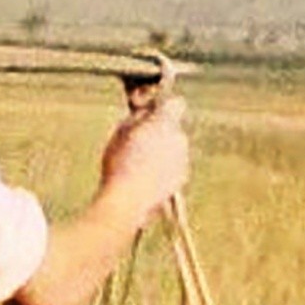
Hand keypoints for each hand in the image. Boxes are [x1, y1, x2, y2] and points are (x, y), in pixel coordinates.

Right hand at [96, 89, 190, 218]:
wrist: (128, 200)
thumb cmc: (120, 164)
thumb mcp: (121, 131)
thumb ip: (138, 117)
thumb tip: (147, 112)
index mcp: (165, 123)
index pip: (176, 103)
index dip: (164, 106)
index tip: (151, 112)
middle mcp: (179, 139)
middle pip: (173, 127)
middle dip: (159, 131)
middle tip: (137, 141)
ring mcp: (183, 159)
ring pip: (174, 147)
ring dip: (161, 150)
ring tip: (137, 163)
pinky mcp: (181, 178)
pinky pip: (173, 165)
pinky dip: (163, 168)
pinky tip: (145, 176)